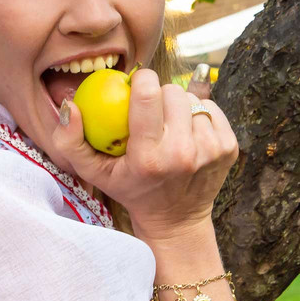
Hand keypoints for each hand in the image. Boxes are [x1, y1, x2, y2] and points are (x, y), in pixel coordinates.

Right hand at [52, 67, 237, 239]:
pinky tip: (188, 133)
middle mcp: (183, 153)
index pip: (149, 94)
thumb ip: (70, 140)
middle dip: (160, 94)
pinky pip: (213, 109)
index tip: (136, 86)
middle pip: (172, 91)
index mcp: (149, 157)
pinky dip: (199, 115)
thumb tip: (70, 103)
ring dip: (179, 107)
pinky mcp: (229, 148)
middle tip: (152, 113)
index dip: (142, 79)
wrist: (176, 221)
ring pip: (193, 100)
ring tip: (169, 128)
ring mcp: (210, 151)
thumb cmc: (129, 189)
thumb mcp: (92, 171)